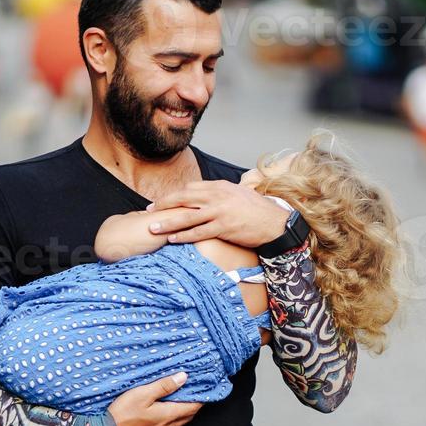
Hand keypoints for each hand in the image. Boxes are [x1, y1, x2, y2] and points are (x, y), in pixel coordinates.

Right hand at [107, 372, 201, 425]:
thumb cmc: (122, 415)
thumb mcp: (142, 394)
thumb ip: (164, 386)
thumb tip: (183, 378)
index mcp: (169, 416)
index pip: (194, 406)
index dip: (202, 395)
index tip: (204, 385)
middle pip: (189, 414)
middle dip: (195, 402)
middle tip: (195, 389)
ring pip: (180, 421)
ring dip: (184, 410)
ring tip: (183, 397)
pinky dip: (174, 416)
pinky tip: (167, 409)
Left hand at [145, 180, 288, 247]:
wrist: (275, 222)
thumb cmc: (257, 210)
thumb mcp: (238, 193)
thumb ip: (221, 193)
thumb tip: (207, 195)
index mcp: (220, 186)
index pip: (190, 187)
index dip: (174, 195)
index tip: (162, 201)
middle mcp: (217, 196)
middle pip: (183, 198)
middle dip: (164, 204)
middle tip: (149, 211)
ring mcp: (220, 211)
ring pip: (187, 217)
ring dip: (168, 223)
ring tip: (153, 228)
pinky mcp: (223, 227)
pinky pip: (198, 232)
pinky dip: (183, 236)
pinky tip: (172, 239)